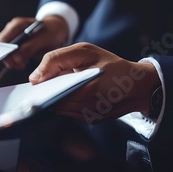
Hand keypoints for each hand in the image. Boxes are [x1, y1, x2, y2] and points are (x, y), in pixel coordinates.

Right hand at [0, 16, 68, 69]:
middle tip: (20, 65)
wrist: (55, 29)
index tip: (15, 63)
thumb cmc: (50, 32)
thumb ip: (29, 48)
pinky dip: (15, 59)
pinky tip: (24, 61)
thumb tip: (15, 58)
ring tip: (23, 64)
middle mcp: (12, 28)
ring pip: (4, 51)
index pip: (2, 41)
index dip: (5, 53)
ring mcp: (12, 35)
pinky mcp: (14, 42)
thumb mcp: (43, 40)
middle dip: (9, 58)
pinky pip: (9, 52)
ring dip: (12, 60)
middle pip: (1, 46)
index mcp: (17, 25)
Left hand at [29, 43, 160, 122]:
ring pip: (59, 108)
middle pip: (54, 101)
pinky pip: (68, 112)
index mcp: (88, 87)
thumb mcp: (85, 51)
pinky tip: (68, 93)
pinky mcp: (91, 120)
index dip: (42, 87)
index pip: (52, 91)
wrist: (138, 85)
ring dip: (55, 98)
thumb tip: (34, 77)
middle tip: (45, 84)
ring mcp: (90, 116)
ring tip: (57, 87)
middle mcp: (89, 106)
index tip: (35, 83)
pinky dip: (64, 103)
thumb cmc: (111, 64)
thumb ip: (57, 59)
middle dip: (48, 92)